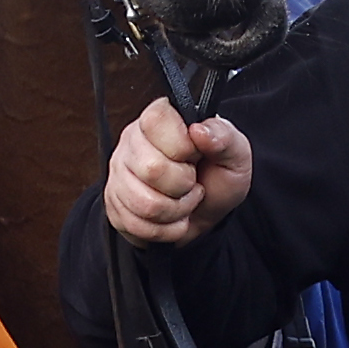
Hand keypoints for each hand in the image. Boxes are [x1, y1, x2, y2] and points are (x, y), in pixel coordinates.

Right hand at [103, 98, 250, 246]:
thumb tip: (200, 130)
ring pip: (145, 203)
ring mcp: (118, 172)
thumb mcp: (235, 154)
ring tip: (183, 200)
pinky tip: (171, 216)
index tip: (195, 154)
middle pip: (152, 169)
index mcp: (159, 118)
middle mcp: (132, 140)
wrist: (206, 213)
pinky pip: (136, 224)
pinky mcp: (113, 203)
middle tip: (192, 182)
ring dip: (175, 210)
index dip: (181, 145)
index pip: (156, 121)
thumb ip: (224, 137)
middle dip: (183, 185)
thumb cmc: (218, 178)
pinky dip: (164, 229)